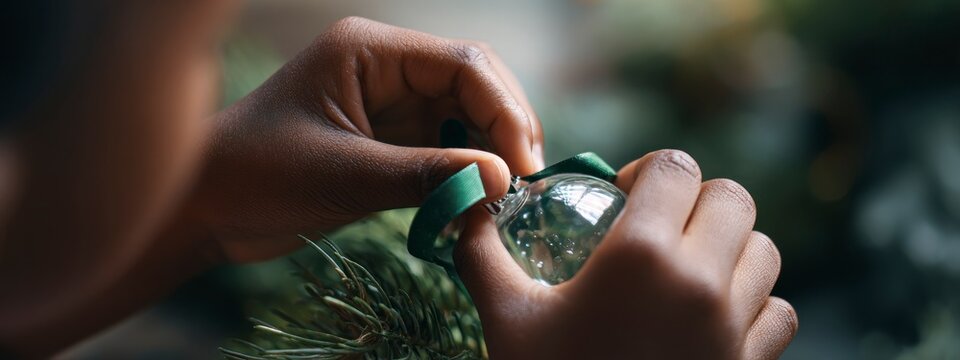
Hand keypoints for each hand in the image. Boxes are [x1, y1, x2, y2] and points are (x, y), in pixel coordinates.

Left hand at [190, 17, 542, 261]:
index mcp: (368, 50)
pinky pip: (445, 144)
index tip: (522, 167)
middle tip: (527, 182)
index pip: (462, 64)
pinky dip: (467, 169)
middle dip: (506, 126)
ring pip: (465, 113)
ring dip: (491, 149)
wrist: (207, 207)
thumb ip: (425, 174)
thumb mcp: (344, 174)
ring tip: (507, 195)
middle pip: (474, 81)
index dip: (503, 111)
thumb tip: (503, 179)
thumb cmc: (257, 176)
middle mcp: (385, 66)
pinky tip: (479, 198)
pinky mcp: (388, 136)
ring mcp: (388, 101)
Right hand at [455, 150, 796, 358]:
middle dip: (696, 200)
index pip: (677, 167)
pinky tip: (717, 317)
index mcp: (641, 254)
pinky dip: (756, 305)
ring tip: (689, 269)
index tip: (623, 198)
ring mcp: (735, 326)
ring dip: (731, 248)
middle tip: (659, 227)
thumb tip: (468, 202)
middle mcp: (701, 280)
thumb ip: (482, 250)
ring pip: (764, 251)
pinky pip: (779, 312)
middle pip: (733, 198)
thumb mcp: (506, 317)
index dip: (649, 170)